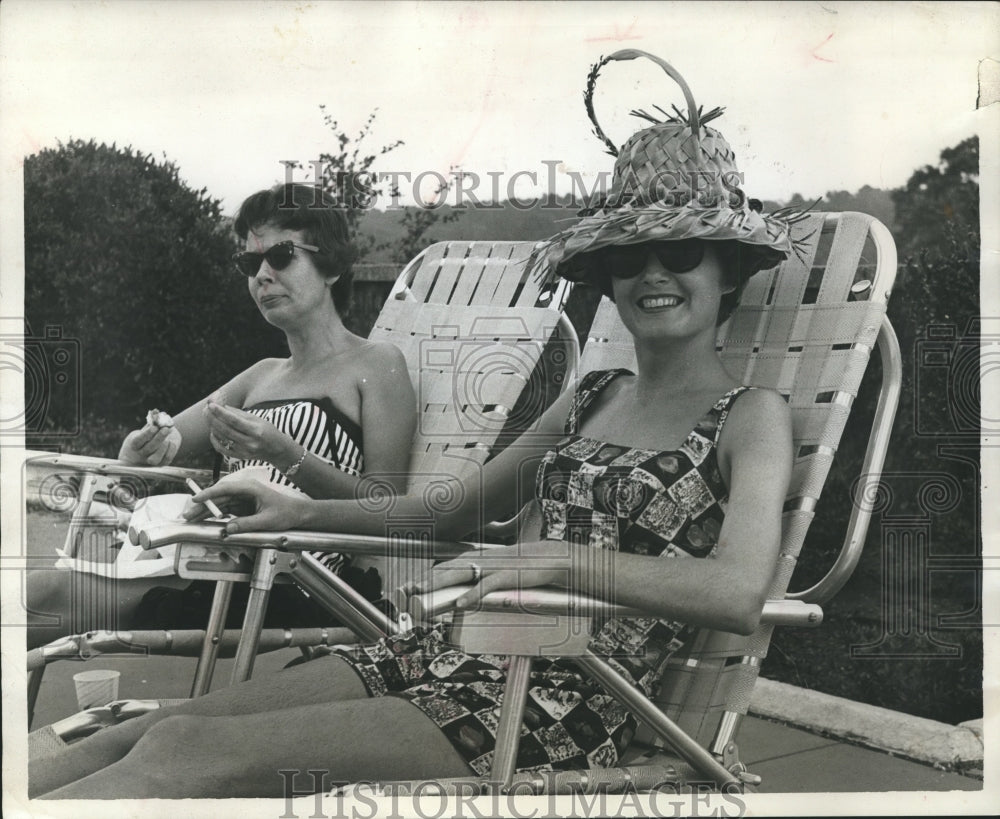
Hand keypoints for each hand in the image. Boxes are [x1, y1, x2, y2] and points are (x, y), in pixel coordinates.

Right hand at [119, 423, 180, 465]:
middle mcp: (141, 454)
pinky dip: (171, 450)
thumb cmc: (149, 434)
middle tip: (165, 429)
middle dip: (158, 438)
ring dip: (163, 447)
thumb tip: (156, 412)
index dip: (146, 434)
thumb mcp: (149, 427)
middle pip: (149, 449)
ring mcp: (150, 460)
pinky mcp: (161, 463)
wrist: (153, 445)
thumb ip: (152, 421)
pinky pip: (166, 460)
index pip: (138, 441)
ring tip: (167, 438)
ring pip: (155, 459)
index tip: (154, 427)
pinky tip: (171, 442)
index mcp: (134, 444)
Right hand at [186, 474, 306, 532]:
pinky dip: (214, 516)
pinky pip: (225, 510)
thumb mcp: (267, 521)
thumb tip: (228, 529)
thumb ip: (247, 524)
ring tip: (191, 519)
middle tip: (187, 515)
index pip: (225, 489)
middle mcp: (244, 491)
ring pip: (219, 504)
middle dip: (202, 505)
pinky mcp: (242, 507)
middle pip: (219, 497)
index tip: (196, 499)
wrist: (297, 514)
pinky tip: (204, 521)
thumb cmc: (285, 513)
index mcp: (250, 488)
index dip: (209, 494)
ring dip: (205, 512)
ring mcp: (242, 499)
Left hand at [204, 400, 293, 465]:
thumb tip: (223, 407)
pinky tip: (212, 432)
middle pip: (226, 430)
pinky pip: (222, 449)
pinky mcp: (240, 457)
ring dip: (212, 427)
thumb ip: (240, 414)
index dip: (221, 413)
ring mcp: (244, 451)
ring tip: (208, 417)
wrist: (277, 449)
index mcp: (255, 430)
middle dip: (213, 418)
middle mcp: (249, 442)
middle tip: (205, 409)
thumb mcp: (258, 419)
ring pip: (222, 438)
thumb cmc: (268, 431)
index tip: (211, 405)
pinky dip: (215, 440)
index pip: (234, 421)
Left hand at [409, 542, 577, 608]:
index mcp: (476, 559)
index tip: (407, 588)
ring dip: (438, 585)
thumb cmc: (525, 568)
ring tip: (420, 596)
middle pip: (445, 570)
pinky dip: (472, 595)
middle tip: (404, 592)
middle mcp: (480, 560)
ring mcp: (492, 567)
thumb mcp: (498, 571)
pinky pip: (486, 586)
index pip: (443, 567)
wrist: (551, 558)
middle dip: (423, 582)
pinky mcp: (507, 575)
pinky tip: (460, 603)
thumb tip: (466, 595)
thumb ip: (480, 579)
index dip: (424, 578)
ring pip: (459, 575)